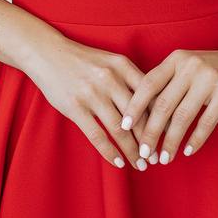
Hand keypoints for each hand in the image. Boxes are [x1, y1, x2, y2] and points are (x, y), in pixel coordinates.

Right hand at [25, 35, 154, 169]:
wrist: (48, 53)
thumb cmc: (83, 60)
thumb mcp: (110, 61)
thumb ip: (130, 79)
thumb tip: (154, 106)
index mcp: (123, 65)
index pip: (150, 96)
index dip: (162, 119)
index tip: (169, 136)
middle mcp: (110, 79)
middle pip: (138, 116)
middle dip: (150, 140)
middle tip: (157, 157)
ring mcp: (92, 94)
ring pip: (120, 130)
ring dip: (132, 151)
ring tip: (141, 164)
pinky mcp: (75, 107)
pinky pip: (97, 135)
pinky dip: (110, 152)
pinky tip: (119, 163)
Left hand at [119, 37, 217, 163]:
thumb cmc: (211, 68)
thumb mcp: (186, 66)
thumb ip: (167, 83)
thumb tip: (141, 116)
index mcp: (175, 60)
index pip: (148, 84)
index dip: (135, 107)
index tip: (123, 127)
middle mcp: (190, 66)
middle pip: (163, 104)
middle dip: (151, 132)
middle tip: (143, 152)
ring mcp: (209, 78)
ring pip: (183, 116)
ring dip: (171, 141)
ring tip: (164, 158)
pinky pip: (207, 121)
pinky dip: (196, 139)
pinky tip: (188, 151)